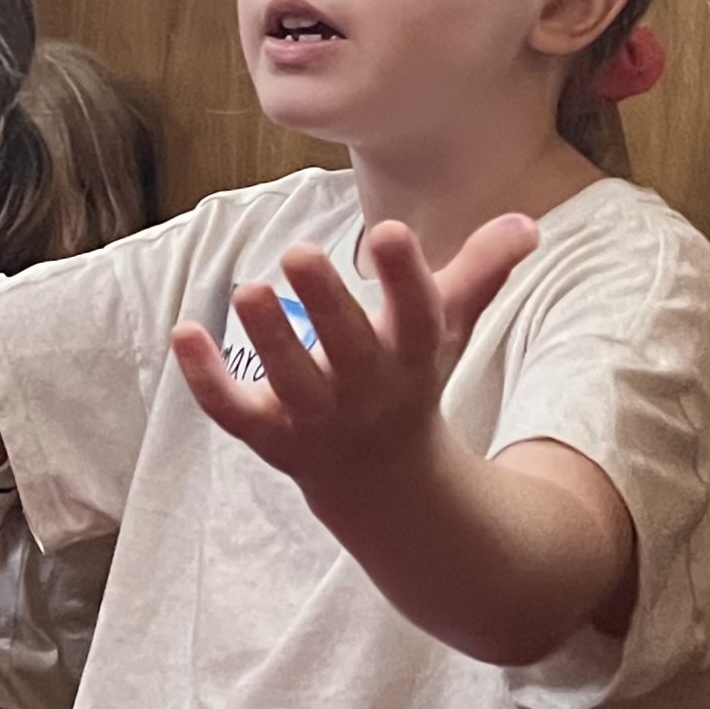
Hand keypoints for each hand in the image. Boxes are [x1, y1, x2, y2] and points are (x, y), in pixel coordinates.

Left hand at [169, 214, 537, 509]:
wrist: (385, 485)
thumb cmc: (410, 382)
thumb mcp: (448, 329)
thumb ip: (481, 272)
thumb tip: (527, 223)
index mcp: (412, 357)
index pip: (416, 316)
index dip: (406, 277)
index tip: (390, 233)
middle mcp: (366, 391)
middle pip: (349, 348)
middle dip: (326, 304)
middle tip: (300, 251)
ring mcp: (316, 418)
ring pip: (290, 381)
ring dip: (269, 339)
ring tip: (248, 290)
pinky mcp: (270, 436)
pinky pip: (234, 412)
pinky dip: (205, 379)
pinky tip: (182, 332)